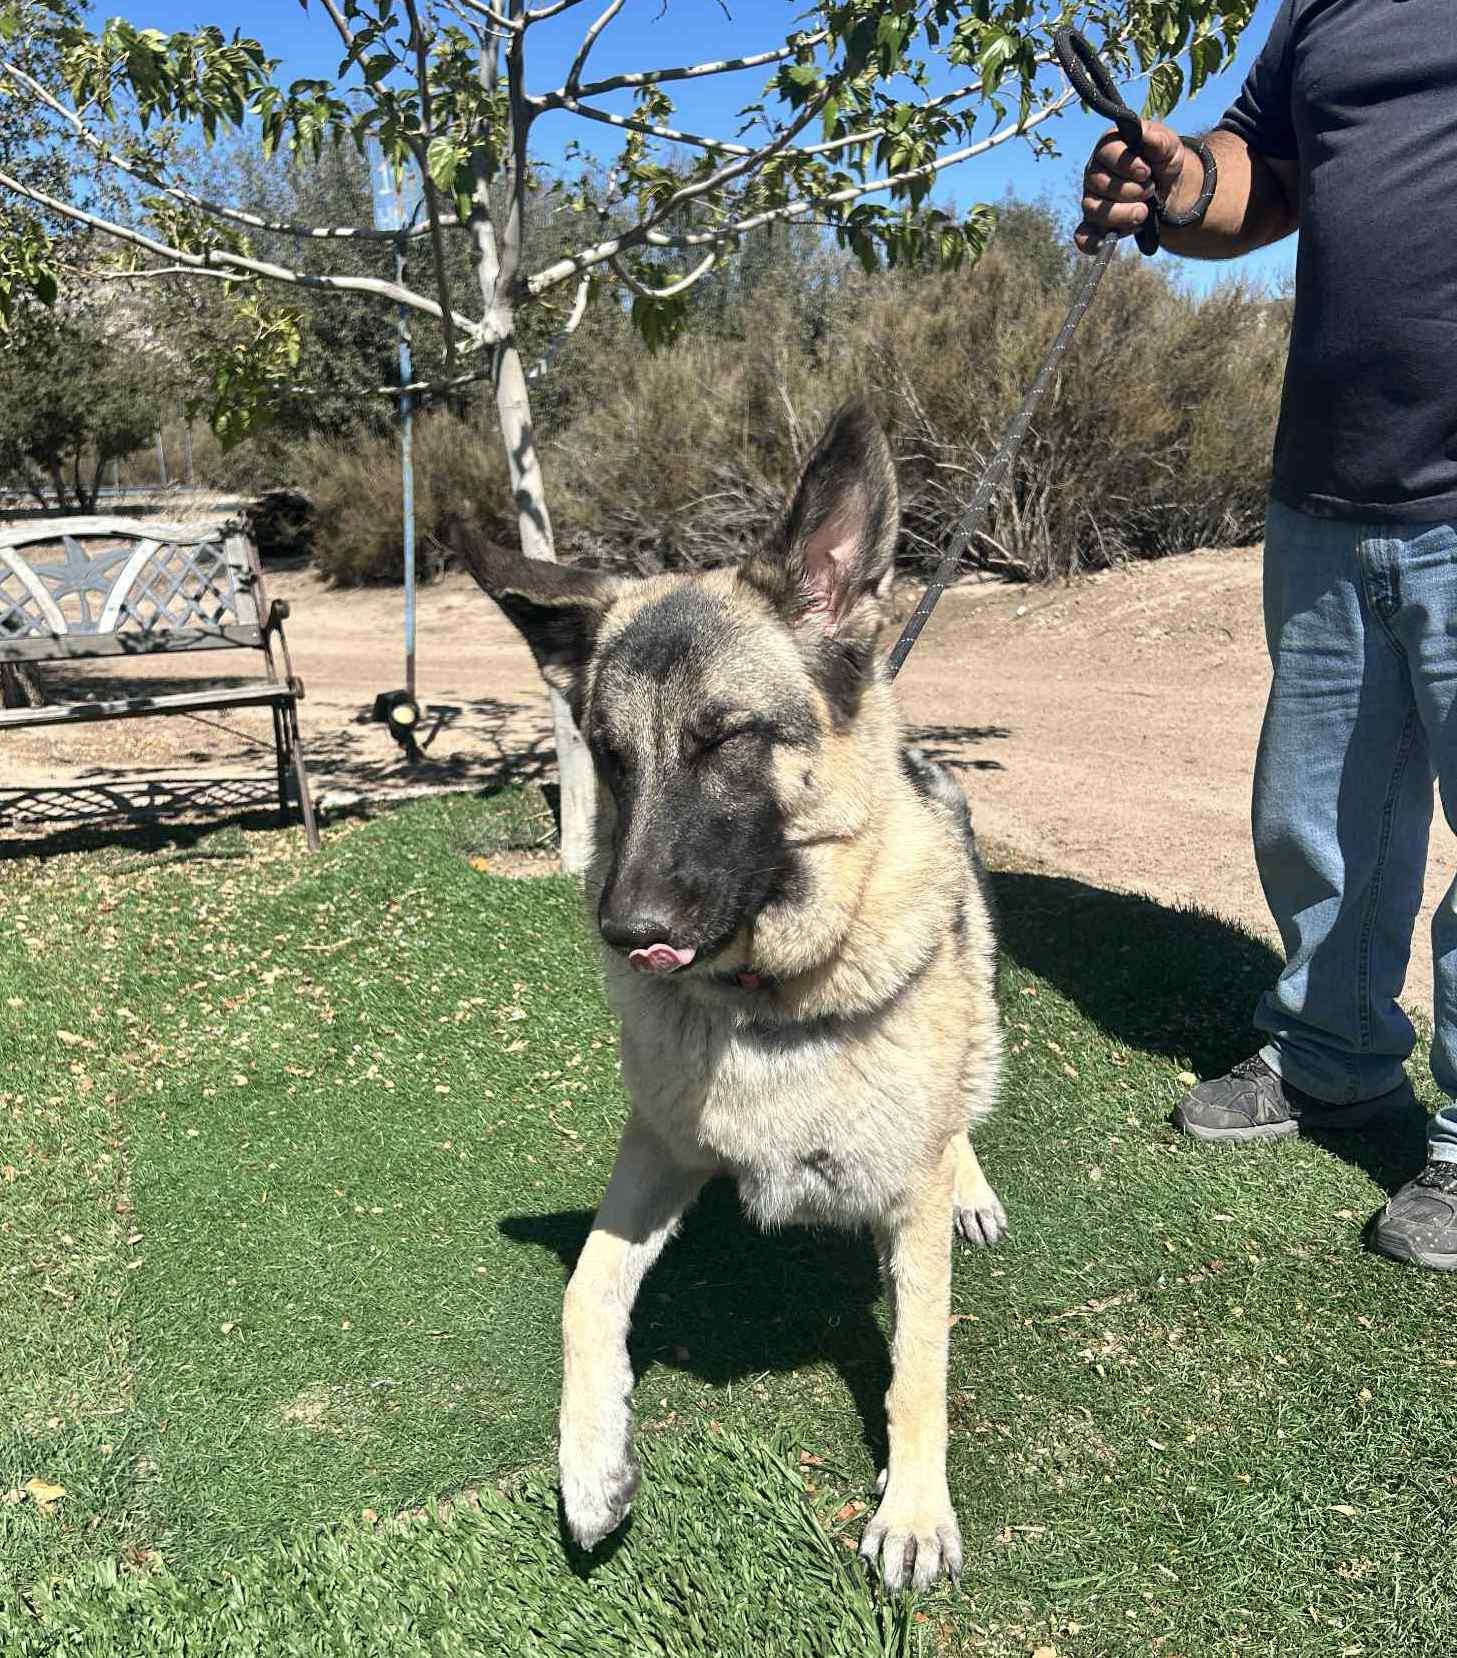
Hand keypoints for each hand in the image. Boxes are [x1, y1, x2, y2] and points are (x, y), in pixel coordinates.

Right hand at [1074, 120, 1183, 253]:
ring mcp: (1092, 199)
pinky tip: (1105, 244)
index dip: (1126, 164)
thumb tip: (1145, 134)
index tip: (1146, 171)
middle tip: (1151, 189)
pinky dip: (1092, 243)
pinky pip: (1084, 236)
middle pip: (1099, 184)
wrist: (1168, 186)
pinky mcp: (1094, 223)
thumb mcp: (1168, 145)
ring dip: (1122, 214)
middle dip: (1130, 191)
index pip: (1106, 153)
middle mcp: (1094, 172)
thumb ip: (1158, 138)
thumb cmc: (1163, 160)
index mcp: (1109, 147)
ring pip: (1094, 210)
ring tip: (1144, 213)